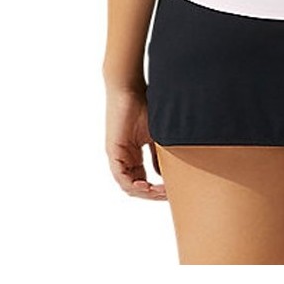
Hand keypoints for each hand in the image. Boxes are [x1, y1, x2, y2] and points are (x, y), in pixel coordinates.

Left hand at [105, 83, 166, 199]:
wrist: (130, 88)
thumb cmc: (144, 106)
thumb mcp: (155, 135)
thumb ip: (158, 155)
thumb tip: (163, 174)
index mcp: (132, 154)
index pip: (142, 180)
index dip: (155, 189)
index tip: (170, 190)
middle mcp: (123, 158)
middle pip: (135, 187)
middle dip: (152, 194)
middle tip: (167, 194)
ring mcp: (117, 156)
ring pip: (127, 185)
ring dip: (144, 192)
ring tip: (159, 191)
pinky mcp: (114, 151)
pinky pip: (120, 176)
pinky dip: (133, 185)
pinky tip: (147, 185)